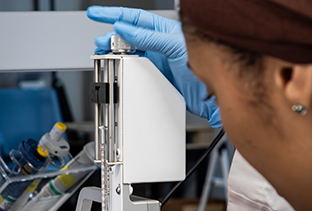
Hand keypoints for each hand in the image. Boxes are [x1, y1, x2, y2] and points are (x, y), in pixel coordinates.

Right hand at [87, 6, 220, 127]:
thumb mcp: (175, 46)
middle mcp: (160, 45)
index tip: (95, 13)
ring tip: (103, 55)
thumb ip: (150, 37)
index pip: (134, 18)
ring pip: (129, 55)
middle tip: (98, 42)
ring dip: (115, 54)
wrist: (216, 95)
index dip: (113, 14)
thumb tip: (125, 29)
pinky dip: (123, 71)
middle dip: (110, 37)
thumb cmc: (207, 65)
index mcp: (165, 31)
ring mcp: (158, 62)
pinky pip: (135, 72)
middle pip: (128, 37)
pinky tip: (117, 70)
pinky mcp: (157, 80)